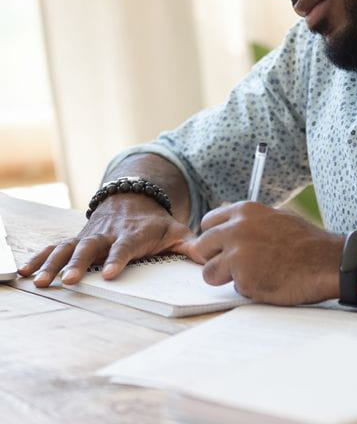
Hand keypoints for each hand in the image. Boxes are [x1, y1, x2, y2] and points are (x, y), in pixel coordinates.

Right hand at [18, 193, 196, 286]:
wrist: (134, 199)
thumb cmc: (156, 223)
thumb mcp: (176, 230)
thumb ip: (190, 245)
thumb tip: (208, 258)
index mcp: (133, 234)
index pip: (125, 247)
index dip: (118, 259)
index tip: (110, 273)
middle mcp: (108, 234)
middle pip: (92, 248)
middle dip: (81, 263)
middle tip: (72, 280)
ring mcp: (90, 236)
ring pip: (69, 248)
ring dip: (55, 264)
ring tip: (41, 281)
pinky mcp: (77, 238)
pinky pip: (55, 247)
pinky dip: (40, 257)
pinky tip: (25, 272)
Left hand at [183, 201, 344, 304]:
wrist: (328, 260)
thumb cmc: (306, 242)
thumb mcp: (274, 218)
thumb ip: (249, 223)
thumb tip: (229, 231)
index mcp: (244, 211)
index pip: (208, 222)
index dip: (213, 238)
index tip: (221, 248)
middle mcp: (236, 229)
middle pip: (201, 246)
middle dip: (212, 258)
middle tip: (232, 266)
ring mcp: (237, 254)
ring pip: (209, 272)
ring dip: (225, 278)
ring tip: (252, 275)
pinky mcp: (243, 278)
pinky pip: (233, 288)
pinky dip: (247, 289)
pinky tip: (268, 282)